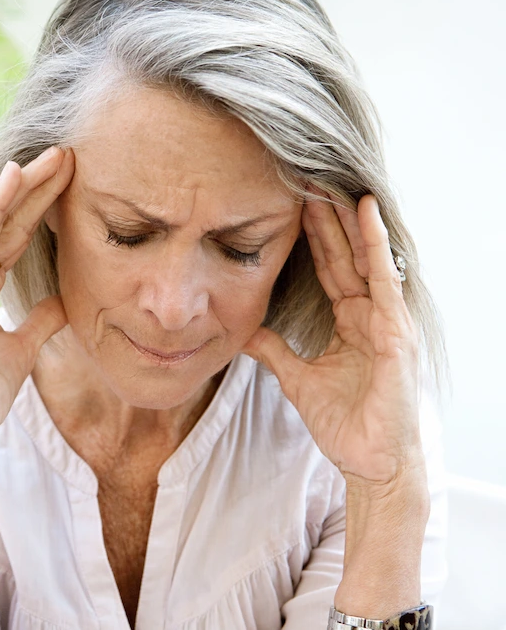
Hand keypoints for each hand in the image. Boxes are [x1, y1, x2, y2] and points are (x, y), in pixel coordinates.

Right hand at [0, 146, 74, 448]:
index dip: (41, 205)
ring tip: (43, 158)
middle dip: (34, 187)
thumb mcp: (23, 347)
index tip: (70, 177)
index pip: (15, 236)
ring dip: (16, 190)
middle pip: (5, 222)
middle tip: (65, 153)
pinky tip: (8, 188)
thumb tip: (66, 300)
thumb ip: (42, 318)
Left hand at [243, 187, 424, 490]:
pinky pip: (385, 279)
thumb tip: (244, 331)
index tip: (293, 204)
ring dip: (350, 220)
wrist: (371, 462)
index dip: (313, 238)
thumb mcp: (297, 379)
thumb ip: (274, 351)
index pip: (329, 269)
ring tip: (332, 182)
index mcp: (350, 323)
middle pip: (346, 256)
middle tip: (309, 178)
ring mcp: (387, 320)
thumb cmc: (345, 423)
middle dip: (329, 218)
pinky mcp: (397, 331)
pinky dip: (375, 245)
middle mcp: (371, 315)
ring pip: (365, 258)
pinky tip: (366, 214)